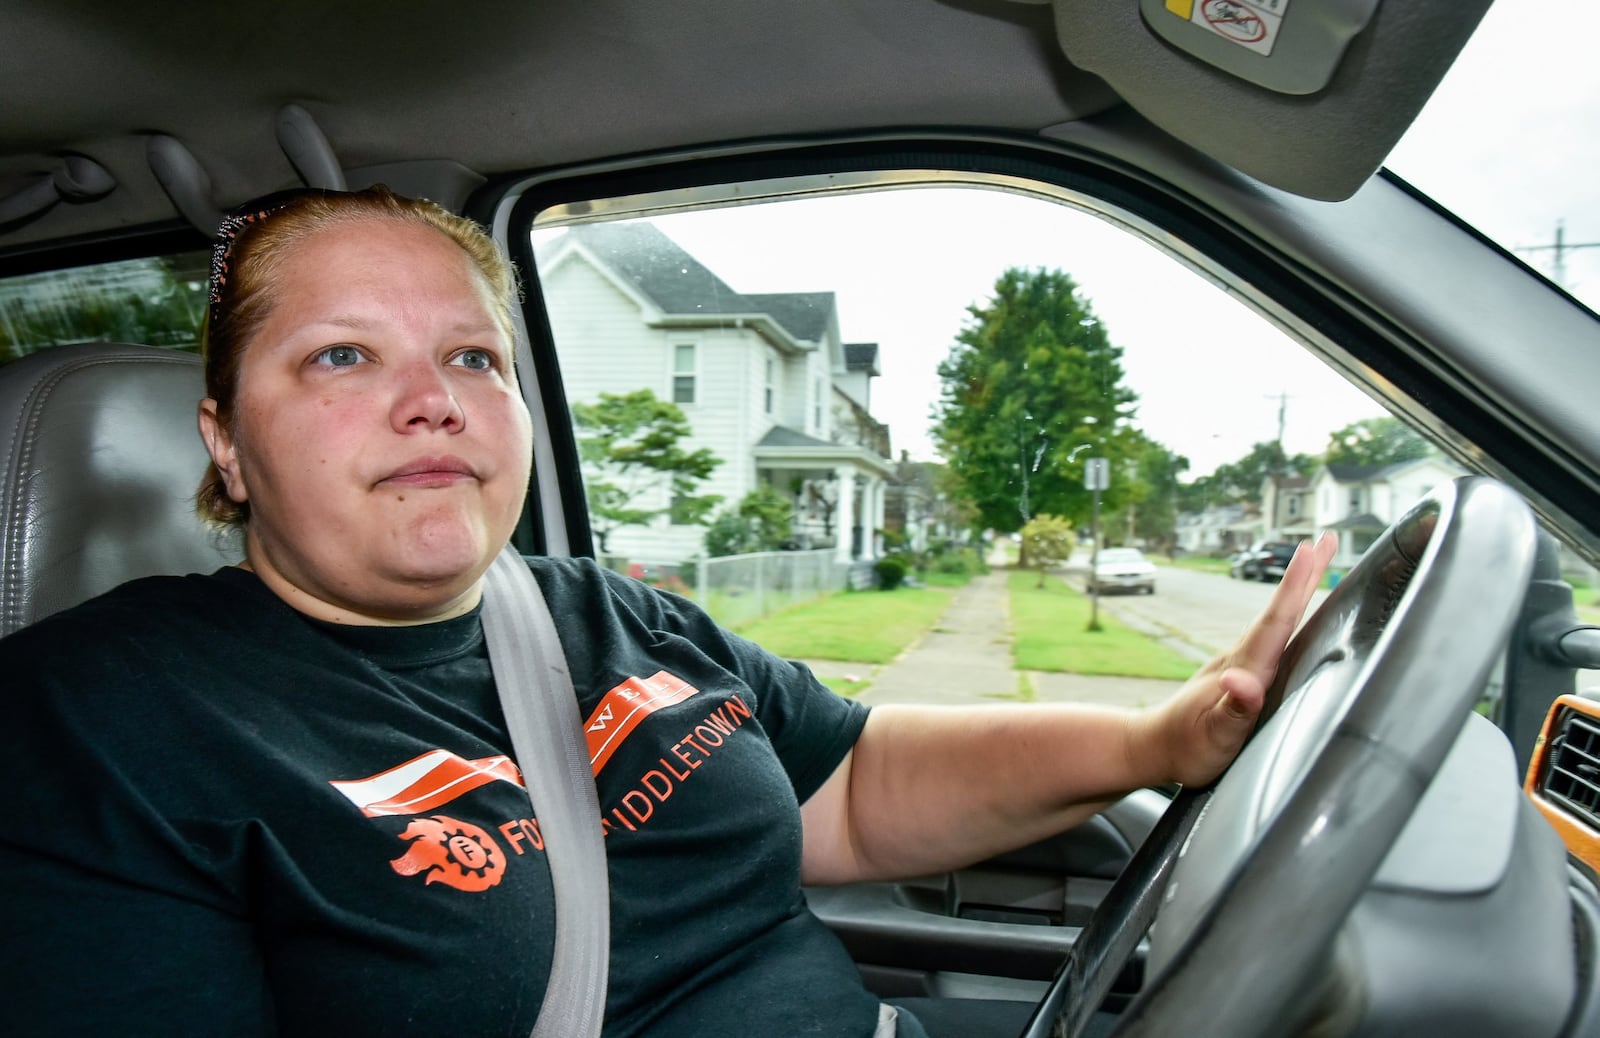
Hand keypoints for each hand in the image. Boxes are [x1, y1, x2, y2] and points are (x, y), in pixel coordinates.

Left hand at [1136, 532, 1337, 788]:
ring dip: (1299, 590)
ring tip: (1318, 562)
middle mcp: (1243, 659)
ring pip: (1277, 620)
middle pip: (1280, 611)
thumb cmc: (1188, 749)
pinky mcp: (1241, 672)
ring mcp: (1241, 663)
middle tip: (1328, 539)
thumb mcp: (1215, 738)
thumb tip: (1240, 680)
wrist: (1154, 747)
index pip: (1275, 623)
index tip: (1312, 551)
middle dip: (1305, 576)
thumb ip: (1233, 710)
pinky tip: (1297, 613)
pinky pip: (1272, 636)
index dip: (1296, 588)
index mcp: (1243, 669)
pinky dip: (1289, 615)